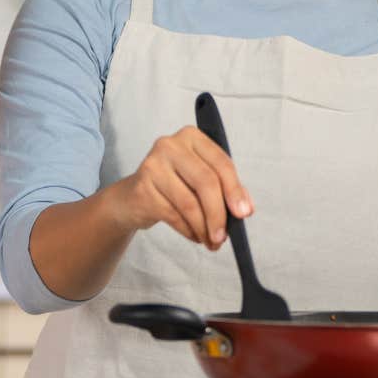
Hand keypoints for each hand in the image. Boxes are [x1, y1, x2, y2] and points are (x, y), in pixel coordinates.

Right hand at [98, 126, 251, 248]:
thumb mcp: (200, 179)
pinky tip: (195, 236)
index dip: (235, 190)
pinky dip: (189, 230)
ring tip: (211, 241)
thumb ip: (225, 188)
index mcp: (191, 136)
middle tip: (224, 236)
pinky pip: (174, 215)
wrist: (132, 198)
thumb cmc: (174, 185)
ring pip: (189, 203)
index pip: (220, 163)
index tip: (244, 213)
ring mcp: (153, 165)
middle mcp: (170, 146)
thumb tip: (245, 208)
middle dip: (218, 214)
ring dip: (204, 228)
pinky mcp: (142, 188)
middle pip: (206, 182)